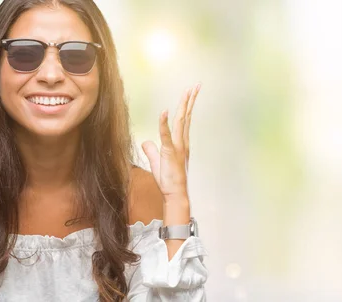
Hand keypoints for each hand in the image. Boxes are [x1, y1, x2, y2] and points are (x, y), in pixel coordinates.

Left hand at [142, 83, 200, 202]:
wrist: (175, 194)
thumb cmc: (168, 180)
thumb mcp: (156, 162)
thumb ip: (151, 150)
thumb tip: (145, 142)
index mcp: (180, 143)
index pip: (184, 120)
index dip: (188, 105)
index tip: (191, 92)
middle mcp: (182, 142)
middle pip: (186, 117)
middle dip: (190, 100)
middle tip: (196, 85)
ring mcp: (177, 147)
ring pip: (180, 122)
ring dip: (184, 106)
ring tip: (187, 92)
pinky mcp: (170, 153)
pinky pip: (166, 136)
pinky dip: (164, 124)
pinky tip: (164, 112)